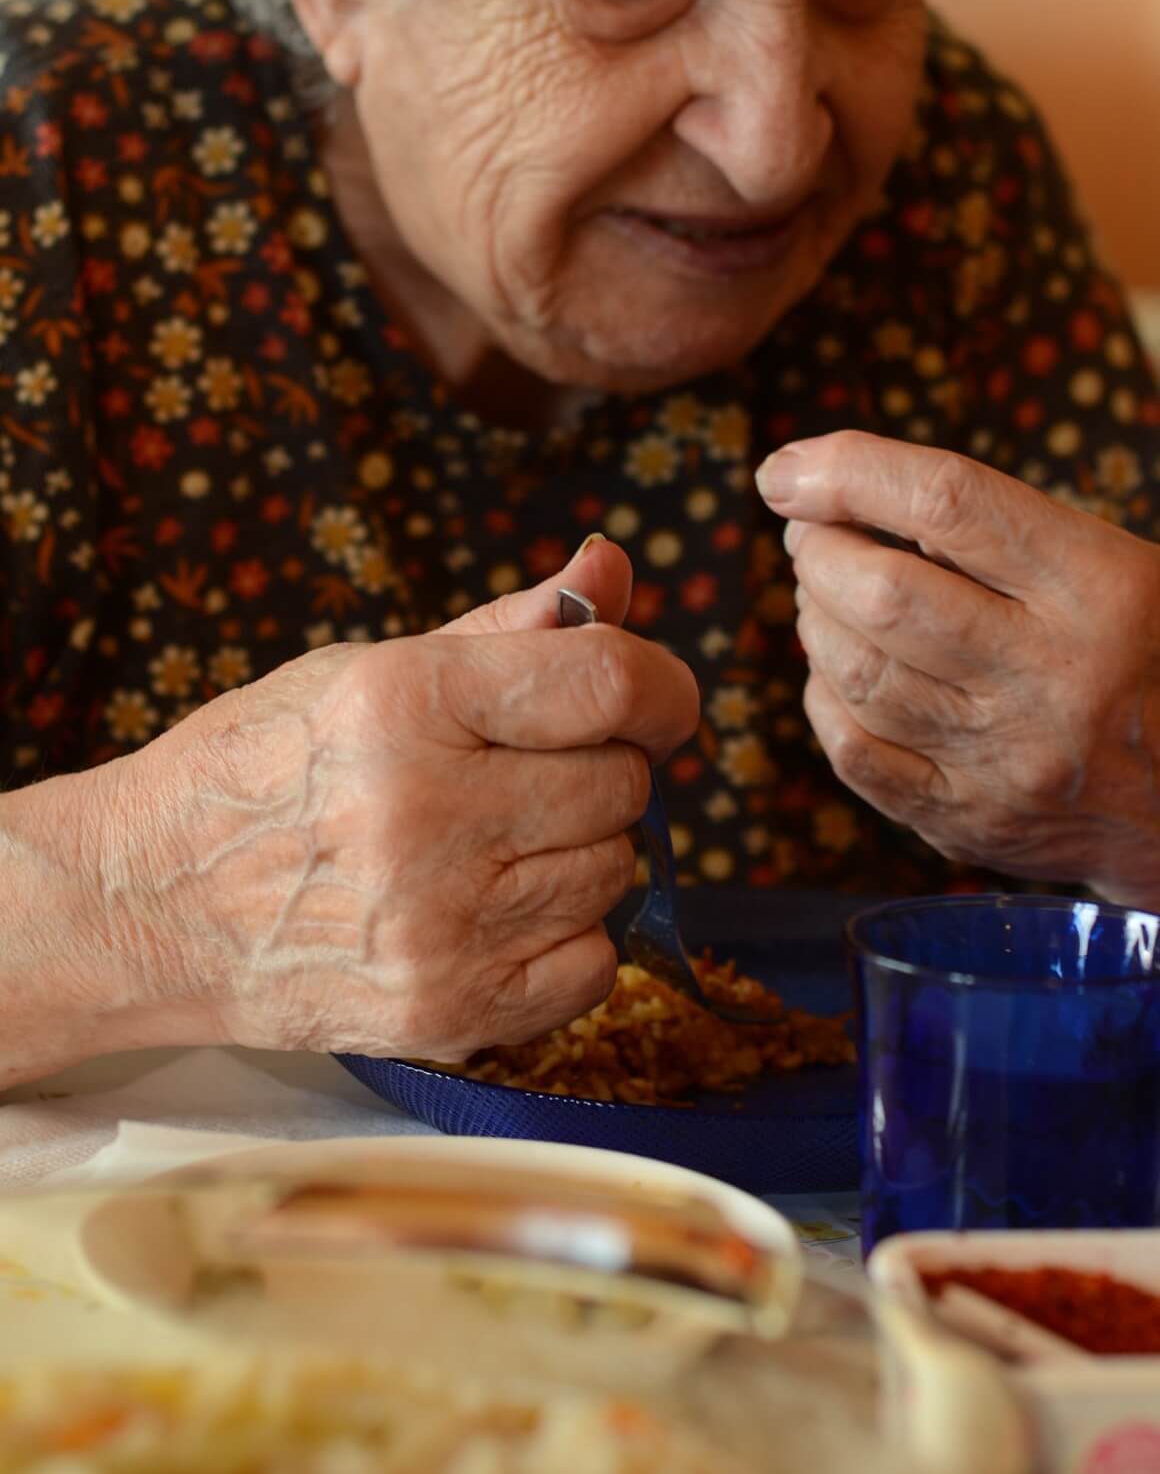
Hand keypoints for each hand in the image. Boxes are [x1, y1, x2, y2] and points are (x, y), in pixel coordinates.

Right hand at [97, 538, 698, 1060]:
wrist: (150, 904)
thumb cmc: (265, 767)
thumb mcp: (370, 669)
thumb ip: (509, 626)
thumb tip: (614, 568)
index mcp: (405, 702)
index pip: (609, 683)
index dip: (662, 687)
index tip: (655, 701)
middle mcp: (425, 815)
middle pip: (622, 784)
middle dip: (595, 769)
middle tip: (520, 775)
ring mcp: (439, 926)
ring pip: (615, 871)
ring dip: (576, 850)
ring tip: (488, 843)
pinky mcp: (448, 1011)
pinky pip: (594, 964)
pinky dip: (565, 936)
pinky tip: (492, 911)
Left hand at [757, 431, 1159, 904]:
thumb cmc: (1153, 652)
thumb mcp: (1120, 565)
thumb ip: (1004, 529)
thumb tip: (850, 488)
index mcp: (1100, 586)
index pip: (948, 502)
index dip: (849, 472)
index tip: (788, 470)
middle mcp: (1054, 675)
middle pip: (882, 596)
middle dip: (818, 551)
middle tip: (813, 535)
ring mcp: (1008, 760)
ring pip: (857, 673)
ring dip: (814, 618)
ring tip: (825, 594)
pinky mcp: (972, 822)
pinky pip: (854, 753)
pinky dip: (824, 697)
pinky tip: (836, 671)